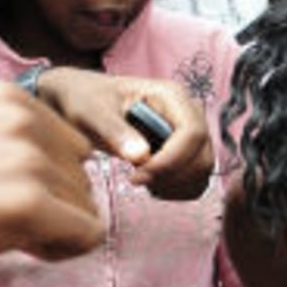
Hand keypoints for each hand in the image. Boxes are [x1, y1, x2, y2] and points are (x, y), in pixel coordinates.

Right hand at [0, 85, 104, 274]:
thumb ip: (18, 137)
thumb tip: (88, 154)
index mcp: (10, 97)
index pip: (75, 148)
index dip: (49, 181)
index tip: (2, 193)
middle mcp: (24, 119)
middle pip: (85, 179)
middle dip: (55, 206)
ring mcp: (26, 158)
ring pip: (89, 208)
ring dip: (54, 229)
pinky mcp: (27, 202)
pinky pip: (89, 234)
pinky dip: (62, 249)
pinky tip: (18, 246)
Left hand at [37, 68, 214, 199]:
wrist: (84, 103)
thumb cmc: (86, 100)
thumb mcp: (91, 111)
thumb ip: (115, 131)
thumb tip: (141, 156)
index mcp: (173, 96)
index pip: (193, 134)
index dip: (171, 161)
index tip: (137, 175)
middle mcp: (190, 114)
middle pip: (203, 156)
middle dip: (172, 176)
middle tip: (135, 179)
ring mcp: (192, 135)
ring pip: (202, 171)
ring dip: (174, 185)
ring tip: (139, 180)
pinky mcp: (188, 153)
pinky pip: (195, 181)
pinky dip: (176, 190)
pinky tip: (150, 184)